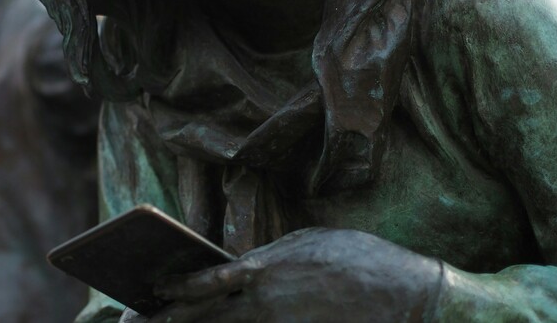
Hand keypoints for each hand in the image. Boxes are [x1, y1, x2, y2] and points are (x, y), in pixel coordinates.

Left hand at [148, 228, 442, 322]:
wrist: (407, 295)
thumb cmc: (358, 259)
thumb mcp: (306, 242)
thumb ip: (268, 258)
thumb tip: (241, 268)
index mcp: (263, 268)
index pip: (204, 282)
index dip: (174, 291)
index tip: (150, 293)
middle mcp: (264, 303)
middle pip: (204, 316)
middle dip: (168, 321)